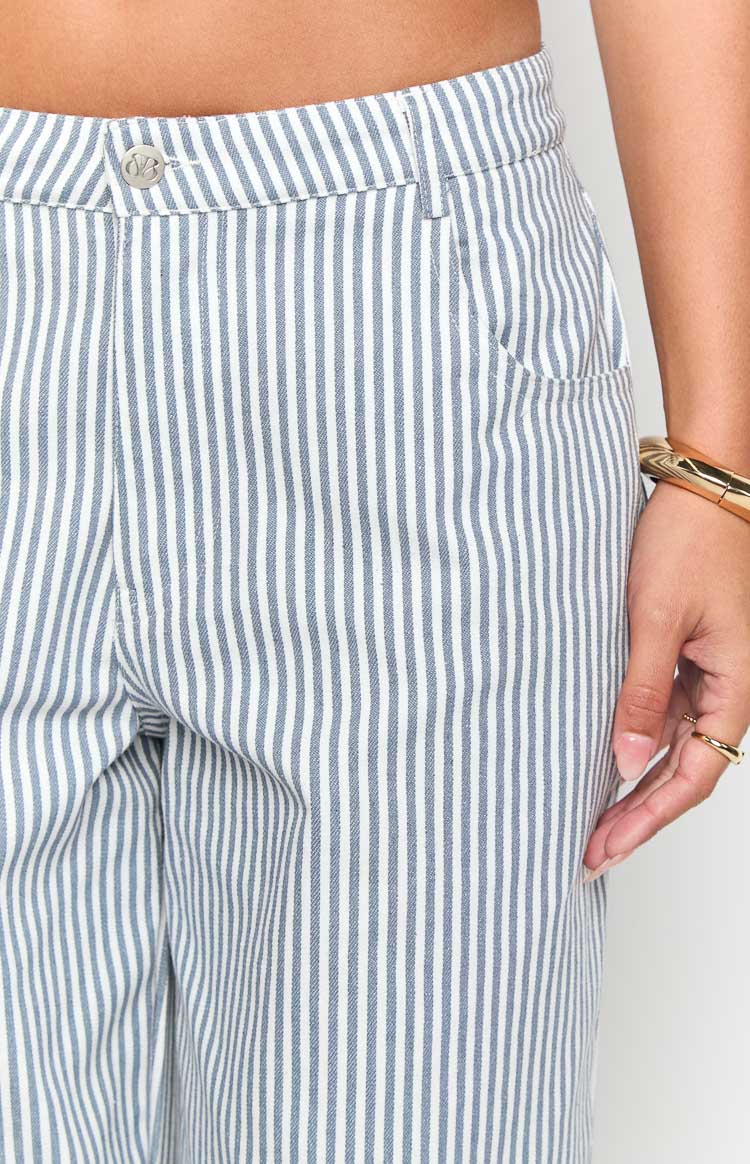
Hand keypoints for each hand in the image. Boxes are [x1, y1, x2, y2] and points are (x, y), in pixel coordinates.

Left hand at [583, 480, 749, 879]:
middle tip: (590, 852)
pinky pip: (663, 712)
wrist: (702, 488)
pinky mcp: (687, 655)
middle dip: (637, 816)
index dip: (649, 819)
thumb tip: (625, 763)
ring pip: (672, 747)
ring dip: (634, 786)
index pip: (693, 777)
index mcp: (734, 687)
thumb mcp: (653, 621)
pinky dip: (635, 741)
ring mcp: (707, 674)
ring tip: (593, 820)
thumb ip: (639, 695)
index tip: (605, 847)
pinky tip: (605, 761)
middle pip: (683, 772)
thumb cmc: (687, 543)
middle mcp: (726, 688)